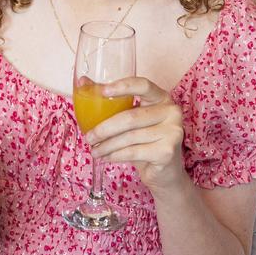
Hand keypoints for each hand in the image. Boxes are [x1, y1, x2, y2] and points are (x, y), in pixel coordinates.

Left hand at [85, 77, 187, 192]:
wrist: (165, 172)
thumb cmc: (145, 141)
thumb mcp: (131, 118)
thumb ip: (111, 100)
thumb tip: (83, 82)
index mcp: (162, 97)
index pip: (143, 85)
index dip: (123, 87)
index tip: (102, 91)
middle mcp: (171, 111)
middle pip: (130, 117)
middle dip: (104, 128)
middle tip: (88, 137)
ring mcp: (172, 131)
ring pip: (130, 137)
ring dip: (107, 146)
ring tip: (94, 151)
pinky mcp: (167, 151)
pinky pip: (133, 152)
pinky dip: (115, 156)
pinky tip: (106, 158)